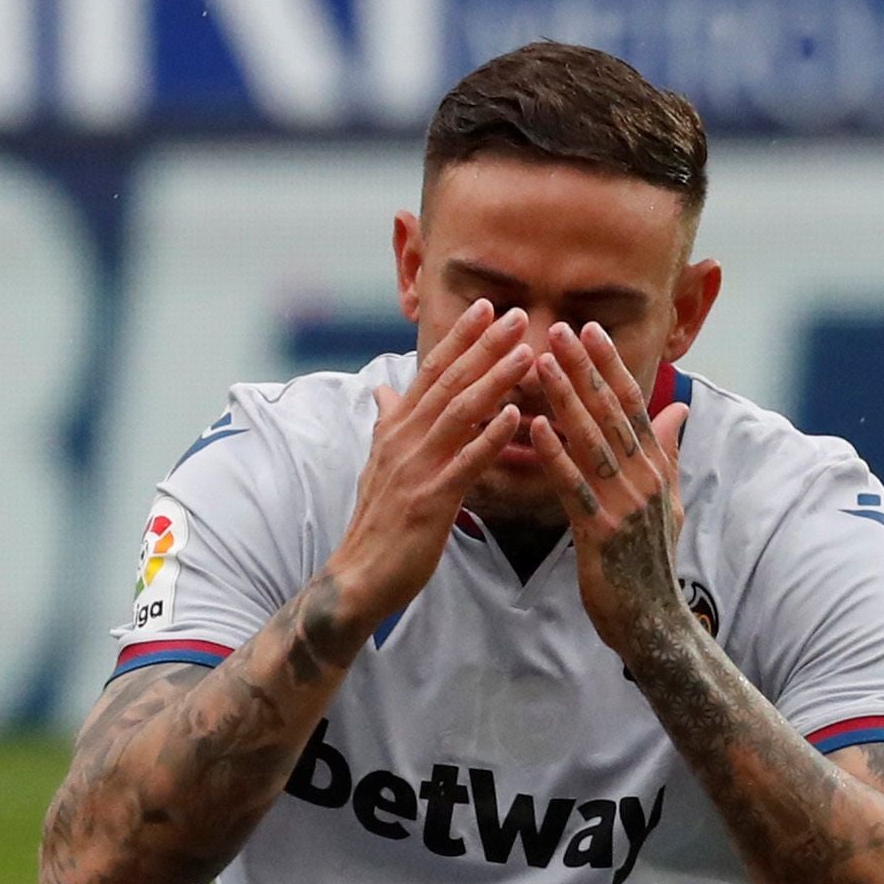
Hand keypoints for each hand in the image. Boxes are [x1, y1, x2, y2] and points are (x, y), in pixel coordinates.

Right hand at [320, 301, 535, 629]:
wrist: (357, 577)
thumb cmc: (377, 522)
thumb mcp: (379, 464)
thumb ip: (388, 424)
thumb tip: (383, 390)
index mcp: (395, 430)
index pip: (429, 372)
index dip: (457, 338)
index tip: (484, 306)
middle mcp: (404, 441)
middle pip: (447, 383)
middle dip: (482, 346)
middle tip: (514, 314)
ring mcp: (416, 469)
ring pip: (459, 414)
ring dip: (493, 380)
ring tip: (526, 353)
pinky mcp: (430, 501)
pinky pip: (465, 464)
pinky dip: (490, 438)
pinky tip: (515, 418)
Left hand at [525, 319, 694, 667]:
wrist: (653, 624)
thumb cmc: (651, 564)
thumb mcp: (669, 503)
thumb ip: (668, 454)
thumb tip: (679, 411)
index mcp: (655, 469)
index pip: (633, 406)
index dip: (611, 366)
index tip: (590, 330)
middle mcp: (644, 479)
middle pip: (612, 413)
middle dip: (585, 369)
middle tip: (560, 329)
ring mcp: (625, 504)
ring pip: (592, 441)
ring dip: (566, 399)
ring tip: (541, 363)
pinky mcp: (602, 532)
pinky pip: (575, 485)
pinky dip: (556, 454)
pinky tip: (536, 427)